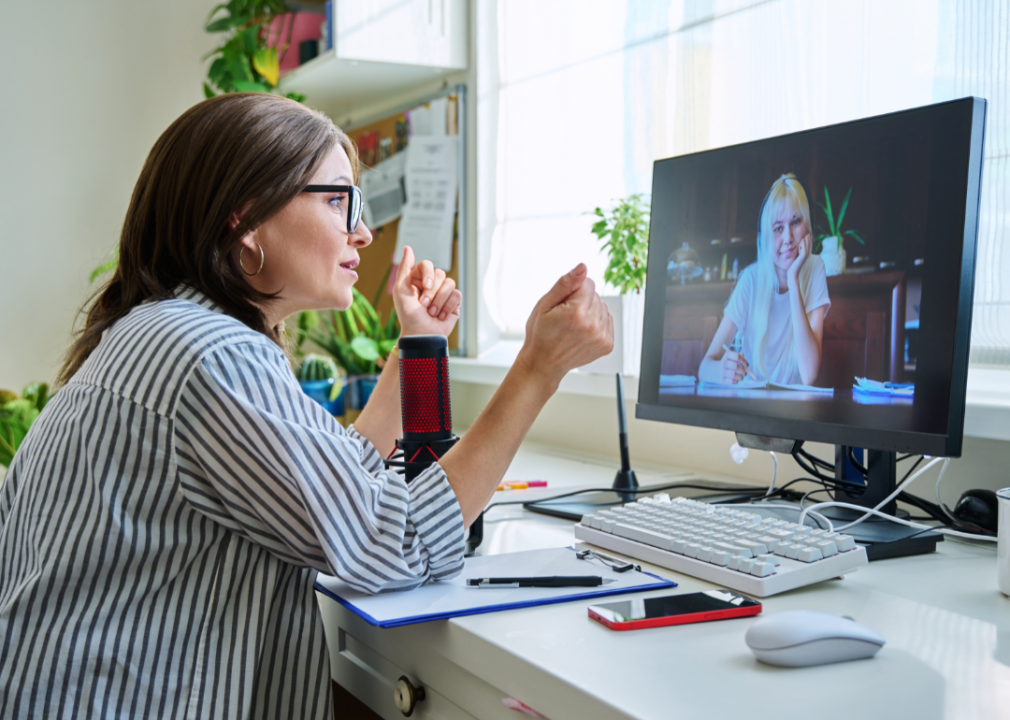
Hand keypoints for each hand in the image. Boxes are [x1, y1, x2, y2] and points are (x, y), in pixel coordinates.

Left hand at [392, 246, 461, 336]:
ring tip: (432, 312)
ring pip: (450, 284)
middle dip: (432, 292)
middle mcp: (432, 284)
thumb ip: (404, 268)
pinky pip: (457, 295)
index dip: (427, 275)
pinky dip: (448, 307)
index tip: (424, 287)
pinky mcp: (454, 303)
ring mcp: (444, 293)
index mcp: (419, 279)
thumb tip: (408, 247)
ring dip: (439, 301)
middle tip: (424, 306)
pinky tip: (441, 316)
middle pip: (440, 274)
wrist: (421, 334)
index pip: (428, 264)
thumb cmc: (408, 315)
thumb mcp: (400, 290)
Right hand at [515, 264, 613, 388]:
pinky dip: (597, 323)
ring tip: (574, 326)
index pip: (588, 283)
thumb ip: (565, 283)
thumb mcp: (545, 304)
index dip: (573, 291)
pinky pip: (607, 321)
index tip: (562, 304)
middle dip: (582, 301)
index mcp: (576, 313)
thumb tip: (583, 268)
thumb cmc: (540, 333)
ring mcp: (601, 337)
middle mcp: (592, 325)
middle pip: (596, 295)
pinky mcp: (607, 345)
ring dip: (590, 312)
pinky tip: (582, 332)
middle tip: (566, 317)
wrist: (544, 363)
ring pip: (602, 308)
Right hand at [721, 350, 749, 383]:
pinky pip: (732, 381)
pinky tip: (736, 380)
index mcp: (727, 356)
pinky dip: (736, 381)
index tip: (746, 365)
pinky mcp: (722, 380)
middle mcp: (724, 363)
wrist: (709, 370)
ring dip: (740, 376)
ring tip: (741, 377)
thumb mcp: (728, 357)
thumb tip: (744, 359)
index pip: (737, 356)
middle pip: (736, 366)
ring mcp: (722, 372)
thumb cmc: (723, 363)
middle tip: (744, 373)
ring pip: (734, 374)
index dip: (743, 361)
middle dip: (743, 370)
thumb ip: (737, 356)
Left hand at [787, 233, 810, 290]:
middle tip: (808, 233)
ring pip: (807, 246)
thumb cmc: (792, 266)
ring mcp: (805, 255)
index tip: (807, 235)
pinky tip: (802, 240)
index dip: (807, 241)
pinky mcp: (803, 256)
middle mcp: (806, 254)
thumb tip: (796, 248)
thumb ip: (797, 253)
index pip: (807, 246)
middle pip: (808, 245)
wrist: (792, 272)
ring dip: (807, 240)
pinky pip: (804, 248)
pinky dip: (804, 244)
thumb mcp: (795, 258)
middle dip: (808, 239)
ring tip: (806, 235)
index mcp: (804, 254)